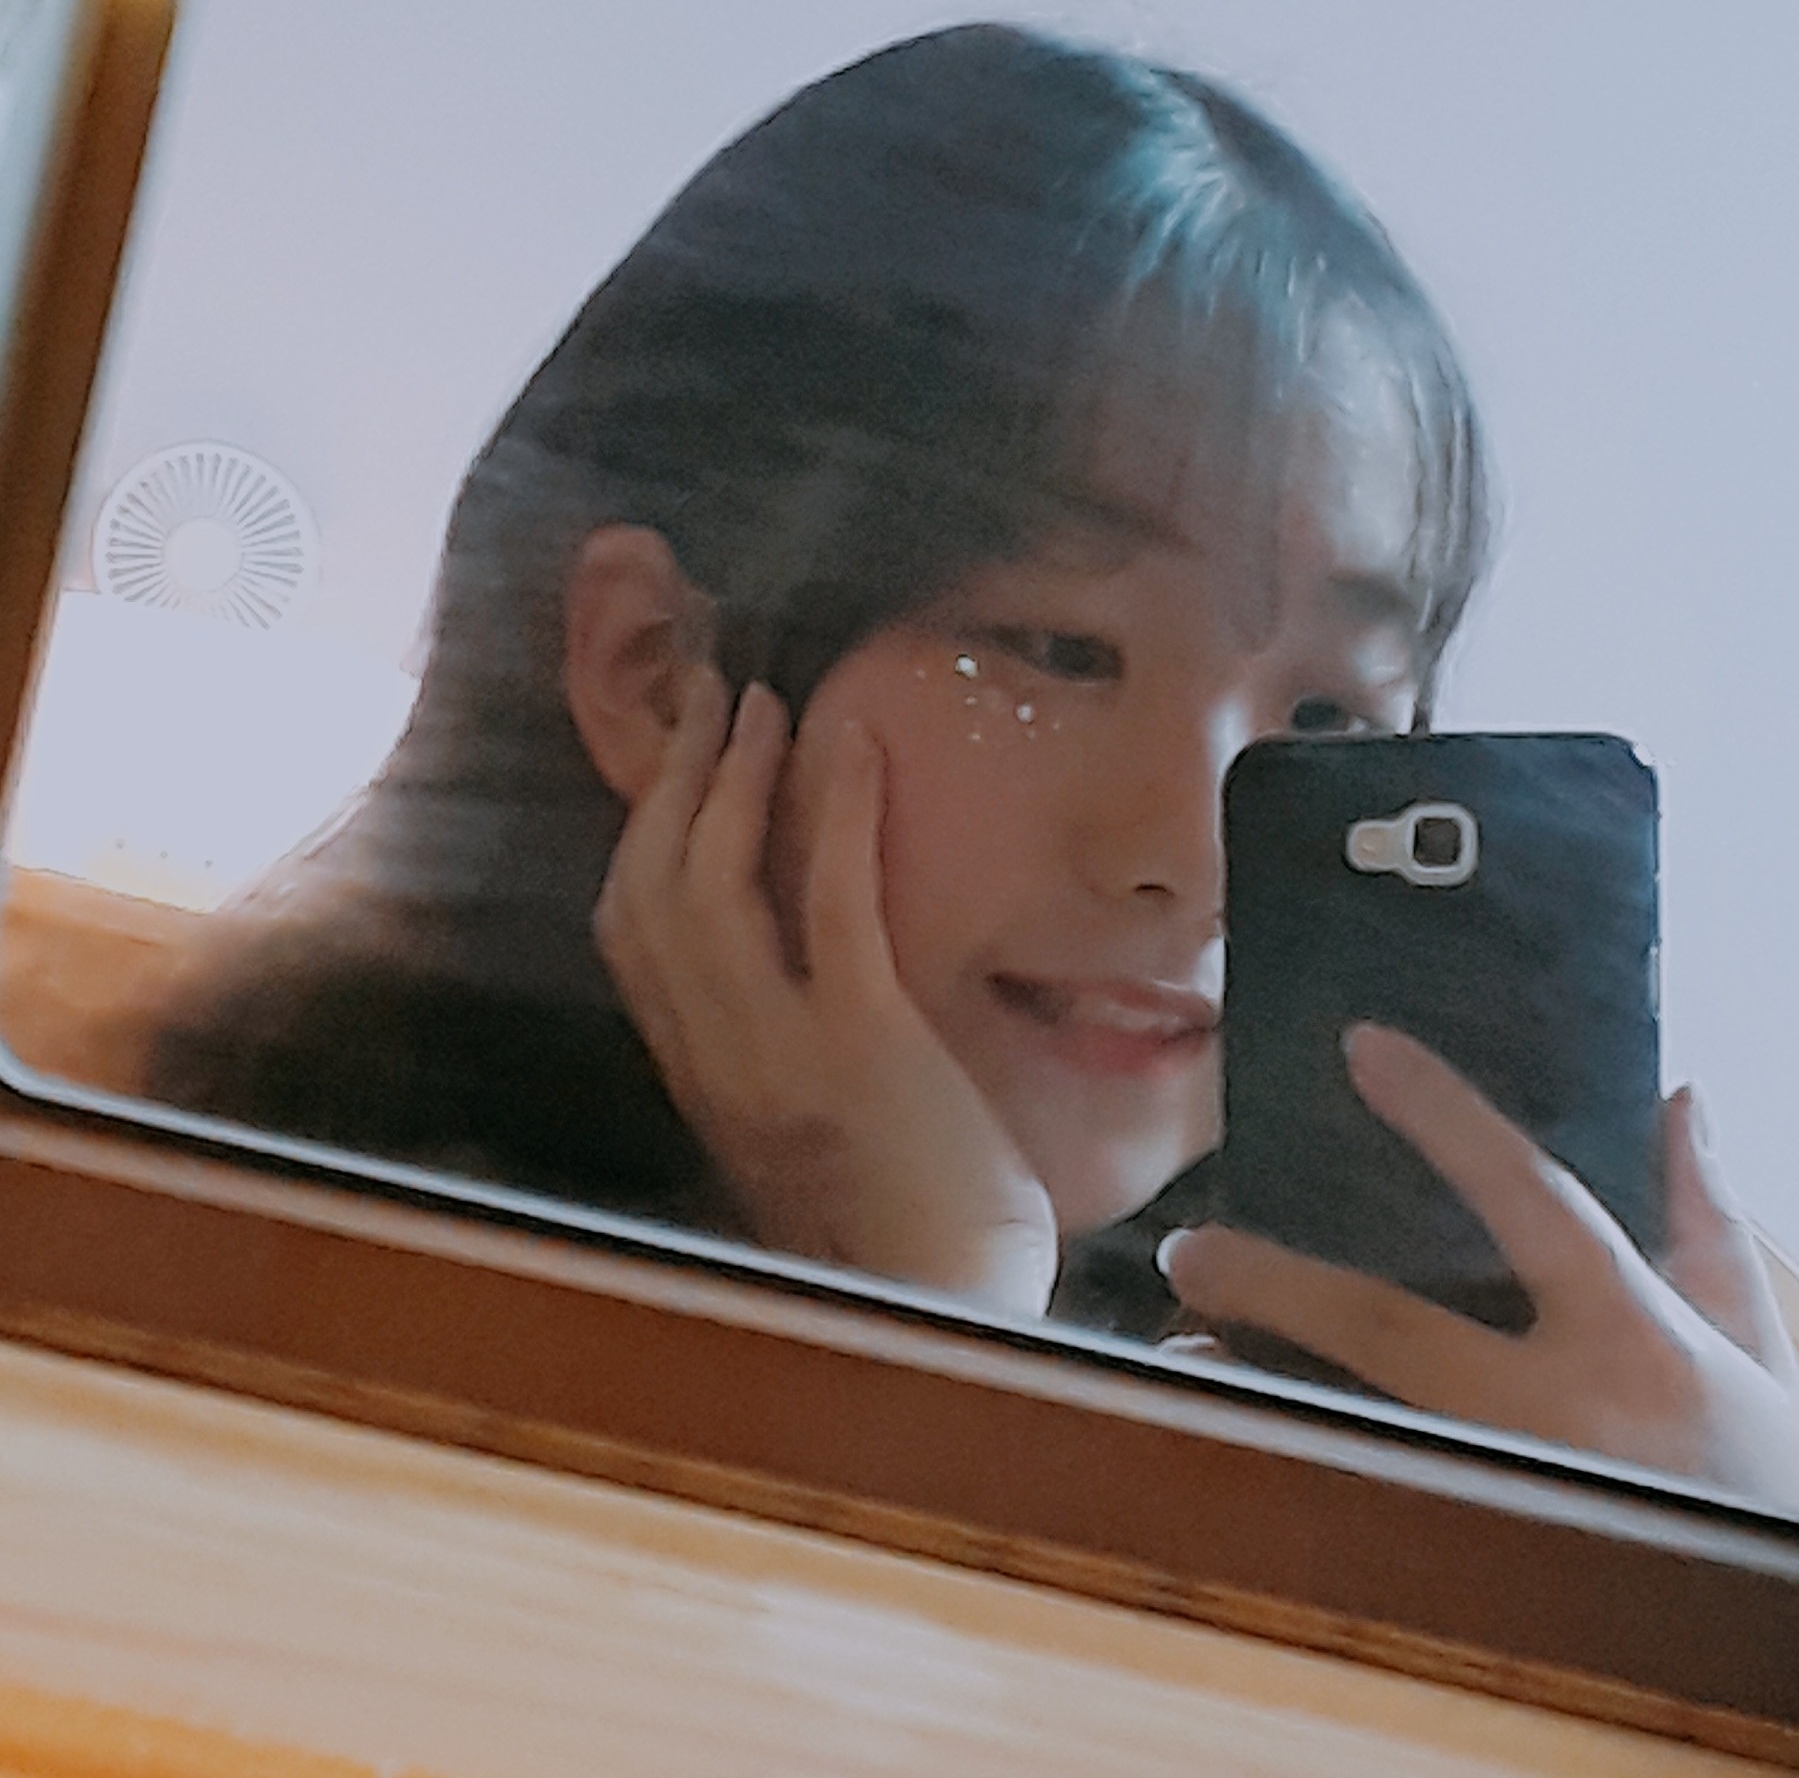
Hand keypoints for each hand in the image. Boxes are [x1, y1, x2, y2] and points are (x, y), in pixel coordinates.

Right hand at [594, 670, 1057, 1317]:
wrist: (953, 1319)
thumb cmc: (903, 1230)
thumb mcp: (812, 1132)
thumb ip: (779, 1055)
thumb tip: (795, 969)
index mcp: (704, 1077)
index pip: (629, 934)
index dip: (643, 832)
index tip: (680, 763)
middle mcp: (717, 1061)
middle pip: (648, 888)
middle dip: (675, 777)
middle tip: (719, 695)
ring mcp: (781, 1054)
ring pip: (708, 883)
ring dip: (733, 776)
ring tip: (766, 702)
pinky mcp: (862, 1048)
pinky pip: (828, 901)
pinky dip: (832, 807)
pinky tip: (852, 742)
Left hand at [1159, 1024, 1798, 1513]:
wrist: (1779, 1656)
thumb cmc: (1762, 1486)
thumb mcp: (1753, 1349)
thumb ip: (1709, 1223)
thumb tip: (1679, 1099)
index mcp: (1637, 1340)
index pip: (1529, 1199)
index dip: (1446, 1118)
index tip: (1363, 1047)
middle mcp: (1560, 1416)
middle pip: (1392, 1331)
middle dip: (1280, 1284)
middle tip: (1192, 1251)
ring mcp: (1507, 1497)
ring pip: (1349, 1426)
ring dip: (1257, 1388)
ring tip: (1184, 1351)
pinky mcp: (1473, 1560)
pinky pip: (1359, 1497)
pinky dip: (1292, 1464)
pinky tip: (1234, 1435)